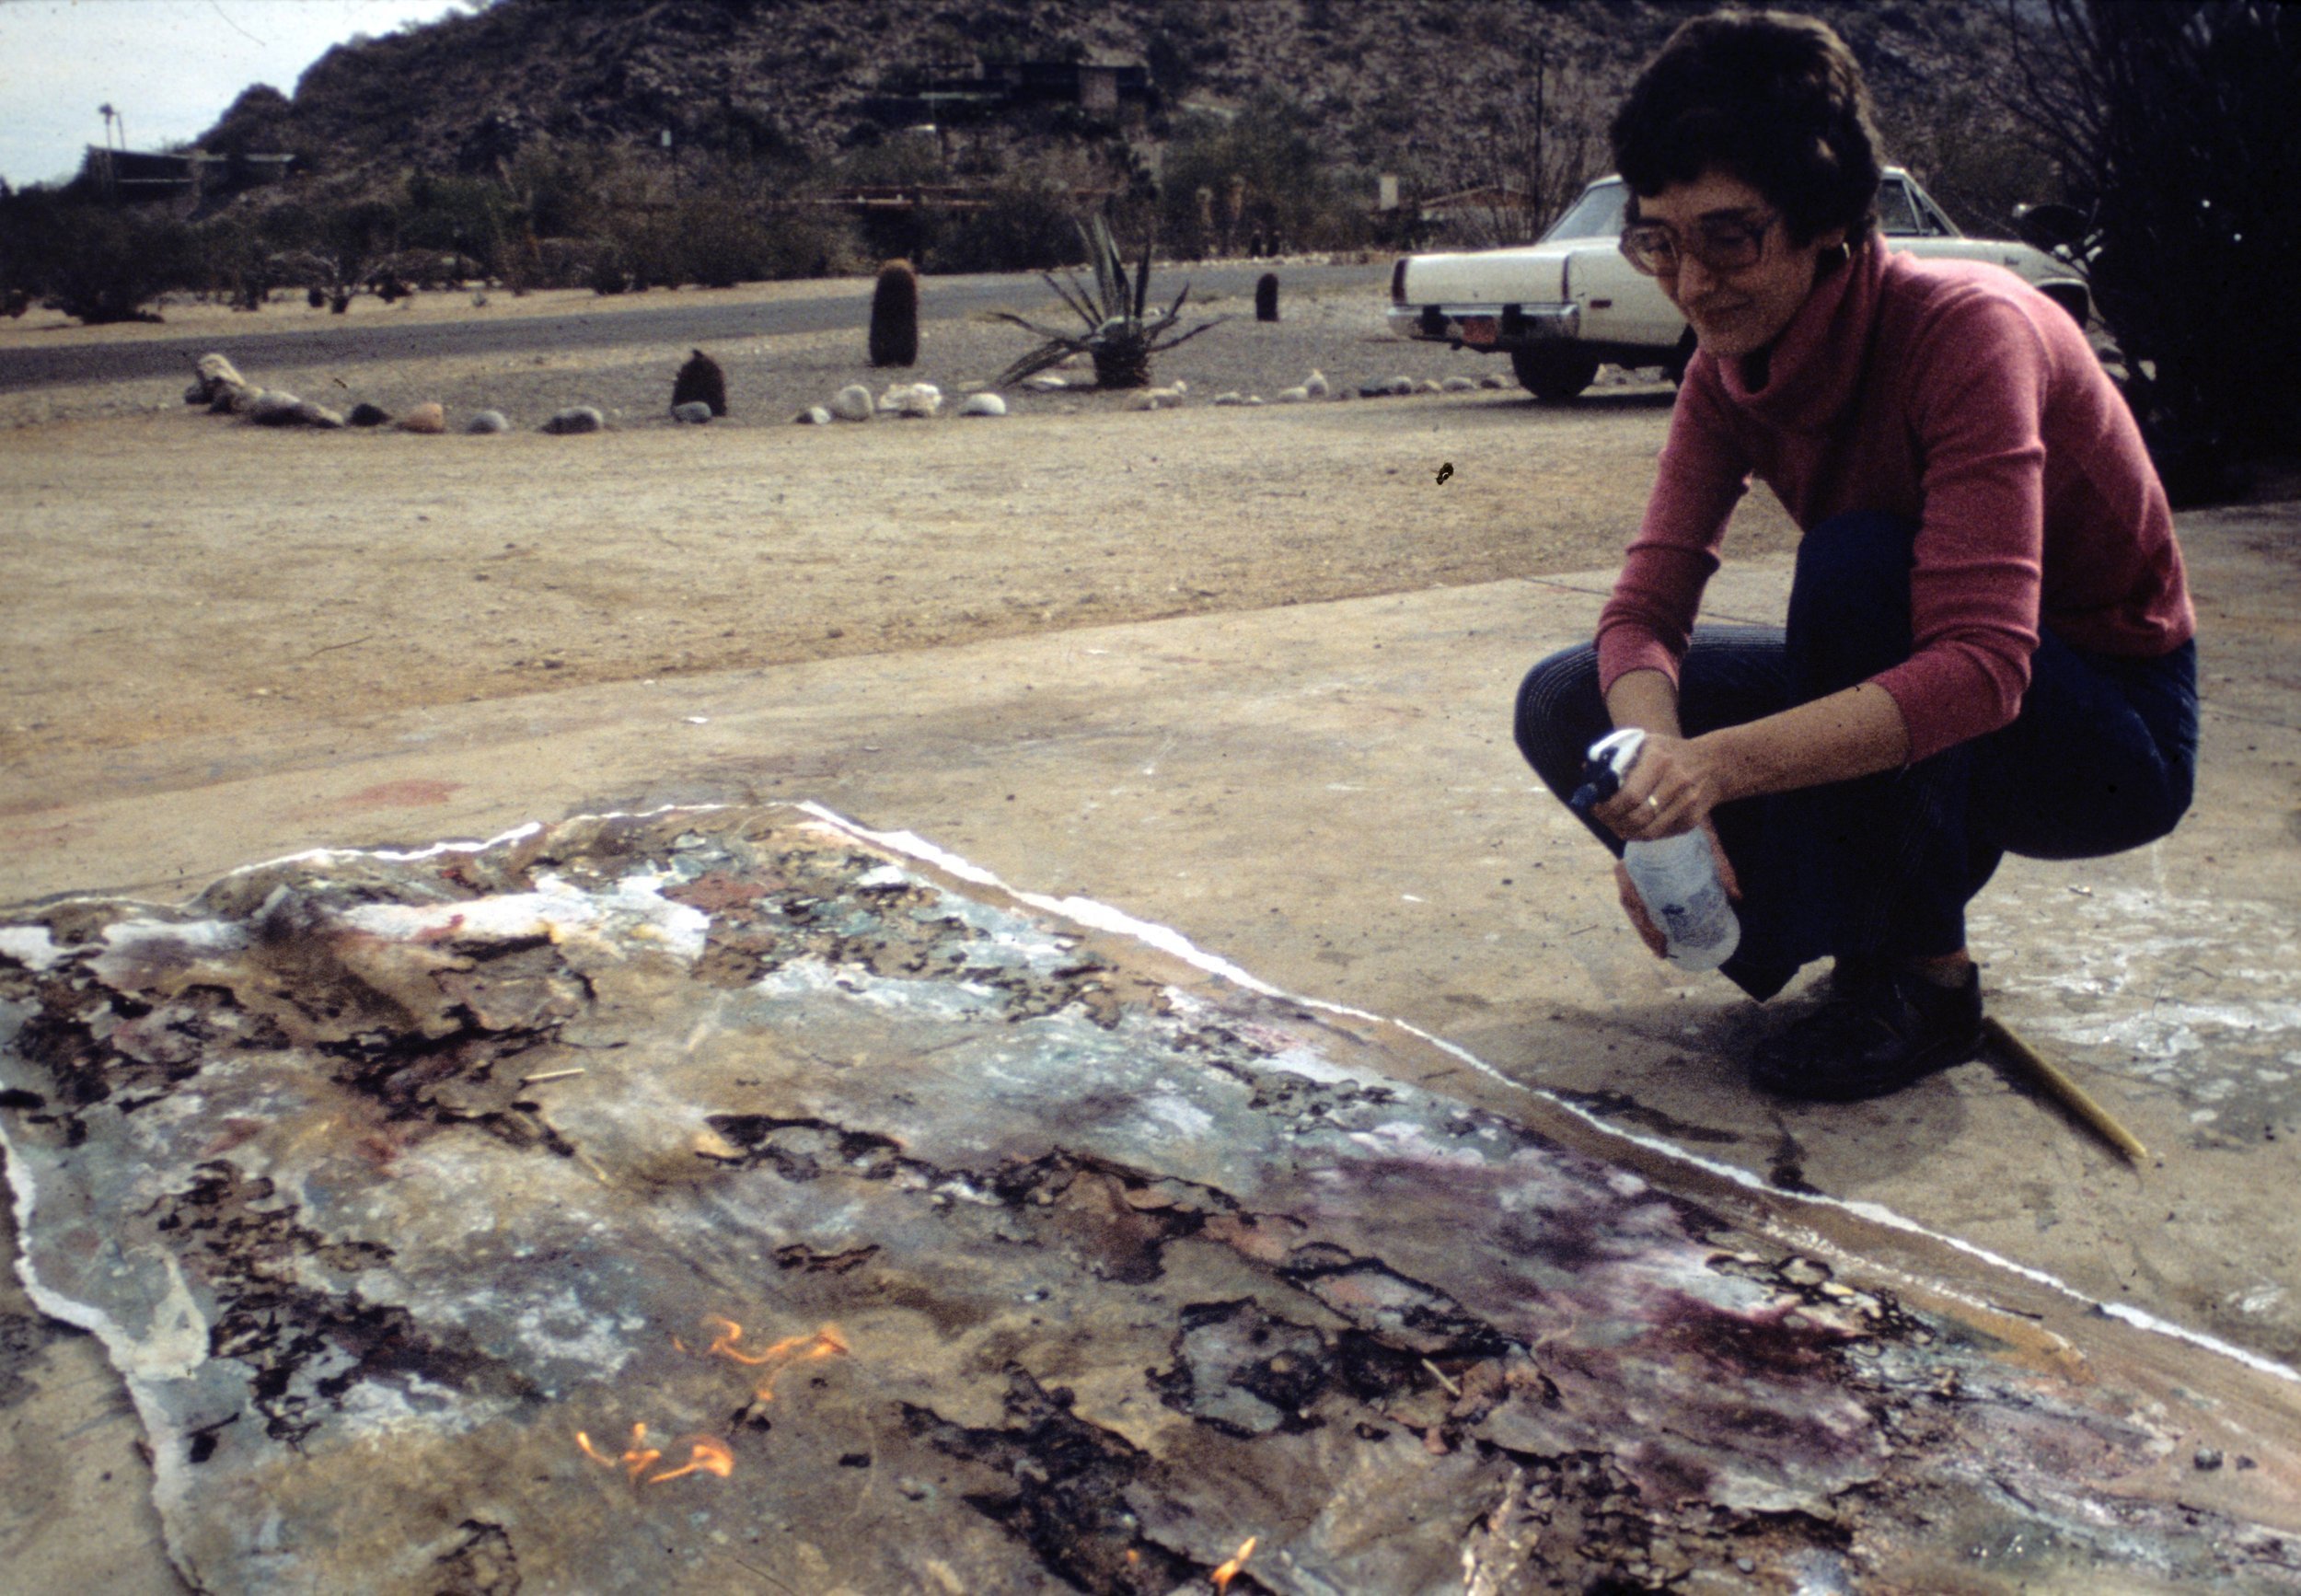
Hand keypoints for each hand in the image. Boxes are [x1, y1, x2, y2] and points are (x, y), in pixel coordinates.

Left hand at [1591, 731, 1724, 842]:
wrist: (1713, 763)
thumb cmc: (1669, 752)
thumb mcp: (1645, 742)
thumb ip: (1616, 755)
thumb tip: (1586, 772)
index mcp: (1660, 760)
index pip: (1629, 796)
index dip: (1608, 807)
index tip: (1596, 806)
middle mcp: (1677, 782)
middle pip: (1637, 818)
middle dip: (1613, 821)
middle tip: (1603, 817)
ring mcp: (1687, 804)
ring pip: (1648, 832)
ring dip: (1624, 831)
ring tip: (1614, 823)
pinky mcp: (1692, 820)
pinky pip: (1660, 834)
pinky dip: (1641, 833)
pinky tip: (1633, 824)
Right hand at [1612, 824, 1741, 960]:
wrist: (1682, 800)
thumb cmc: (1692, 824)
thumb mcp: (1707, 843)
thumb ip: (1721, 867)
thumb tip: (1736, 897)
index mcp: (1638, 858)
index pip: (1630, 896)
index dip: (1643, 924)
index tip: (1660, 943)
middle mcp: (1631, 865)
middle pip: (1632, 906)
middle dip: (1645, 932)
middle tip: (1664, 952)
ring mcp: (1635, 870)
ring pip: (1634, 905)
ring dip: (1645, 928)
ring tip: (1663, 949)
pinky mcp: (1643, 872)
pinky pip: (1640, 898)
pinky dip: (1647, 916)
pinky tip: (1660, 933)